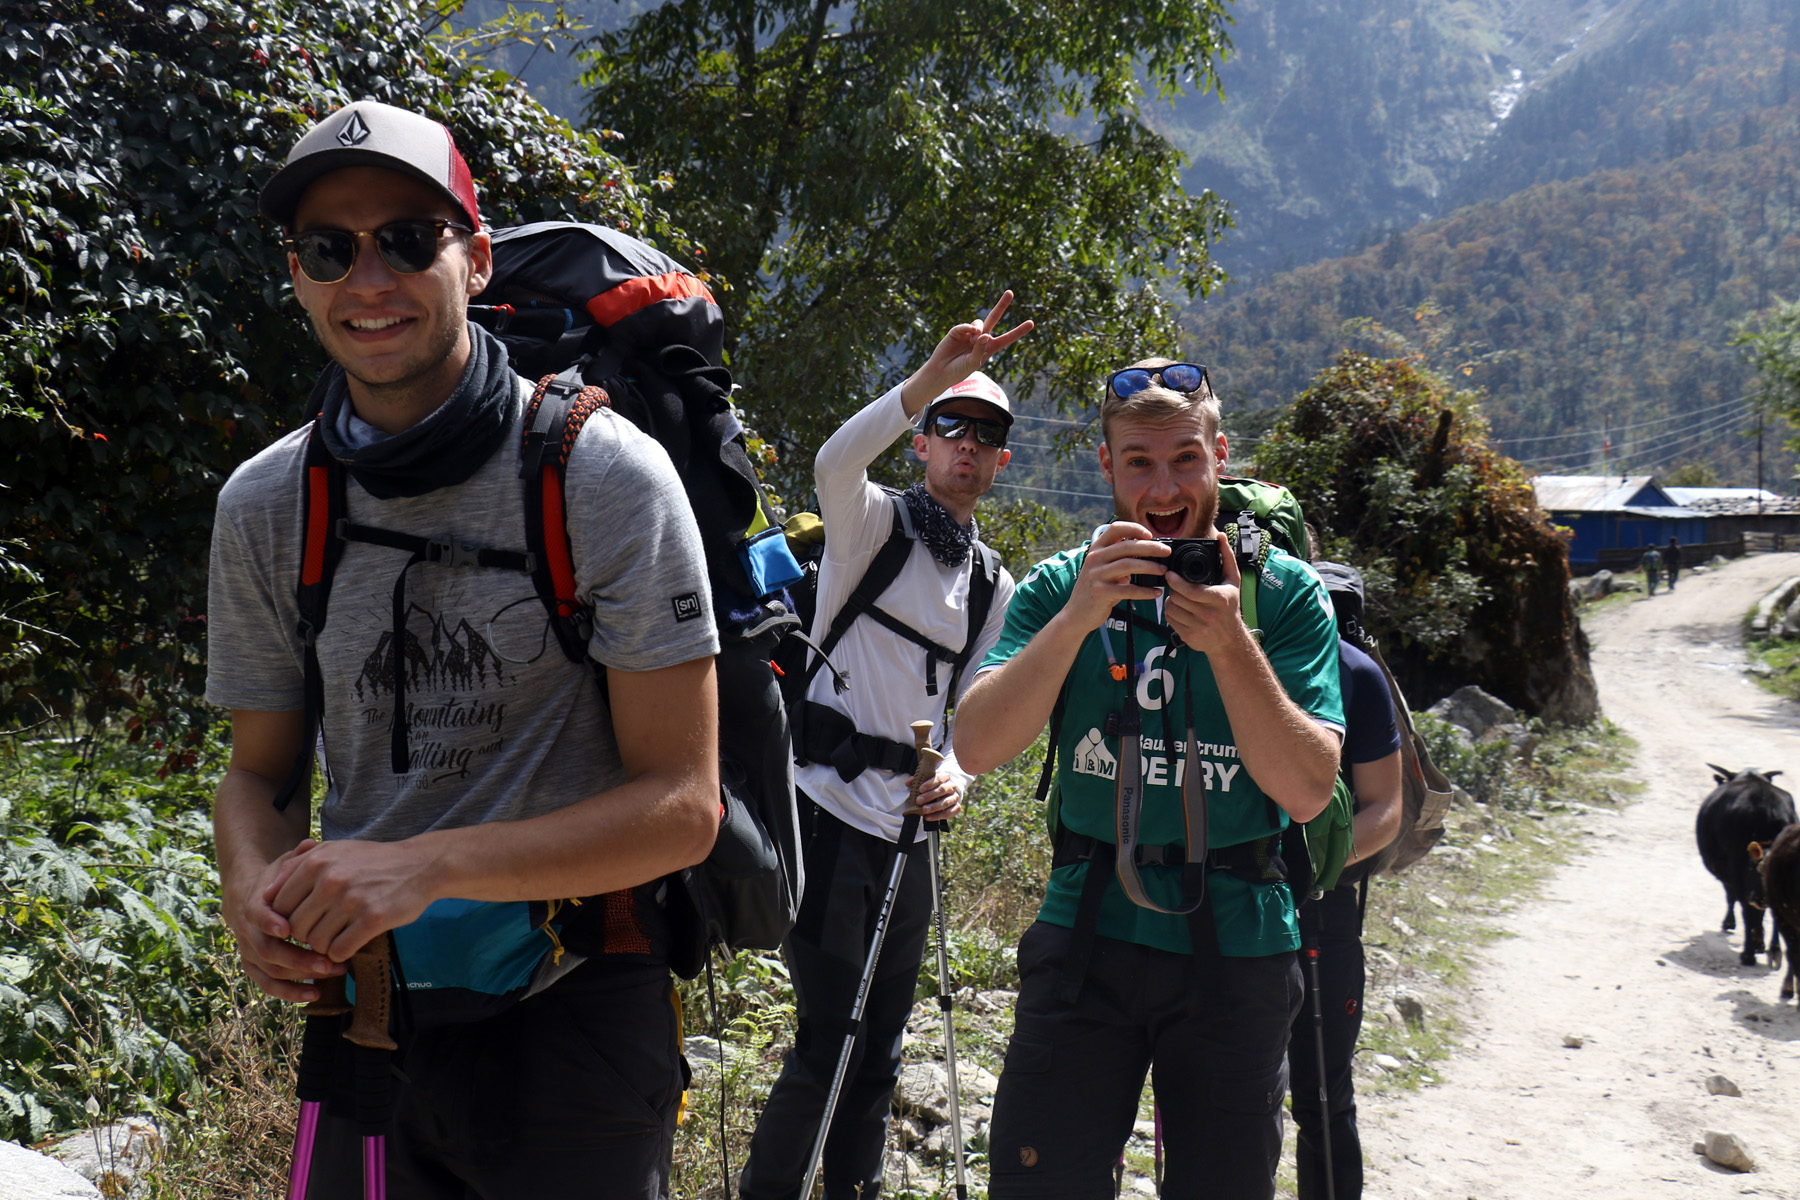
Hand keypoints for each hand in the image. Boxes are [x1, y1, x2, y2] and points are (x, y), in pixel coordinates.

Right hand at [222, 838, 343, 1003]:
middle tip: (327, 962)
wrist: (252, 896)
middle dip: (297, 957)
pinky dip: (290, 992)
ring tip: (332, 974)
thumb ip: (298, 857)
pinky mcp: (255, 967)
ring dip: (300, 976)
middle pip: (267, 950)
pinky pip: (268, 985)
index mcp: (252, 905)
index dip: (269, 922)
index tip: (287, 928)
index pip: (256, 915)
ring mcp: (249, 952)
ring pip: (269, 971)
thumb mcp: (286, 864)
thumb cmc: (278, 880)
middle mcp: (246, 932)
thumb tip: (310, 844)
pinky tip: (315, 994)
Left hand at [261, 836, 440, 965]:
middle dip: (307, 935)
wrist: (421, 865)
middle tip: (324, 931)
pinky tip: (351, 942)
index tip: (306, 921)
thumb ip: (298, 865)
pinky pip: (340, 950)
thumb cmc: (373, 860)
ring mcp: (352, 900)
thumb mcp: (334, 850)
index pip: (279, 906)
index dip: (288, 920)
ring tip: (339, 936)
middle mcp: (330, 881)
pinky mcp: (373, 919)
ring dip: (324, 947)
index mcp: (316, 863)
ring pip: (316, 943)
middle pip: (296, 928)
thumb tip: (265, 893)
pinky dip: (341, 953)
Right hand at [904, 290, 1034, 409]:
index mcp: (990, 348)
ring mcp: (970, 333)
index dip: (1018, 331)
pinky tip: (971, 334)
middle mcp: (981, 338)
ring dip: (979, 329)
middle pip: (994, 318)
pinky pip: (966, 326)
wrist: (941, 371)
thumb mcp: (973, 363)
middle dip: (1002, 305)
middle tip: (1010, 292)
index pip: (1007, 338)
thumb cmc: (959, 371)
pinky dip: (969, 328)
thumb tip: (985, 333)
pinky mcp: (957, 331)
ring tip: (973, 341)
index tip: (1031, 323)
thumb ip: (980, 349)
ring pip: (980, 322)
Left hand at [905, 771, 963, 822]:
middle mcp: (952, 786)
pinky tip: (928, 817)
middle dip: (930, 796)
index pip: (939, 778)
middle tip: (919, 801)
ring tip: (924, 810)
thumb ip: (916, 781)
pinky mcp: (956, 807)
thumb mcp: (924, 782)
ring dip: (934, 807)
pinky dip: (938, 816)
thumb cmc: (932, 788)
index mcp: (945, 777)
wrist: (943, 796)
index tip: (920, 789)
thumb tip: (908, 783)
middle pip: (942, 790)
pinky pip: (950, 812)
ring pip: (946, 802)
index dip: (929, 784)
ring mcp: (955, 797)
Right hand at [1061, 521, 1168, 629]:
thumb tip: (1150, 551)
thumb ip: (1121, 558)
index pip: (1115, 529)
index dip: (1134, 528)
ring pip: (1128, 565)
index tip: (1150, 535)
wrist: (1077, 613)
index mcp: (1097, 549)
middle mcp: (1095, 559)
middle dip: (1151, 548)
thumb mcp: (1104, 568)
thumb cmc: (1097, 588)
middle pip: (1127, 546)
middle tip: (1167, 552)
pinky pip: (1128, 590)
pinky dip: (1145, 591)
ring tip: (1163, 570)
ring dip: (1150, 567)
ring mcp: (1097, 575)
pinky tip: (1156, 592)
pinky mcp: (1101, 592)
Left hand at [1161, 531, 1244, 654]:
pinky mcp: (1188, 637)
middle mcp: (1209, 615)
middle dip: (1174, 589)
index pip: (1190, 590)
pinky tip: (1180, 609)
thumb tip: (1222, 536)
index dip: (1176, 582)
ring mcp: (1198, 628)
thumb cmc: (1230, 607)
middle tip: (1176, 585)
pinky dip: (1171, 612)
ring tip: (1179, 597)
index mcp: (1219, 599)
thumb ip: (1227, 557)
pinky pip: (1170, 620)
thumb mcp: (1233, 581)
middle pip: (1178, 598)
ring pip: (1171, 608)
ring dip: (1171, 600)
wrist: (1229, 639)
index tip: (1170, 574)